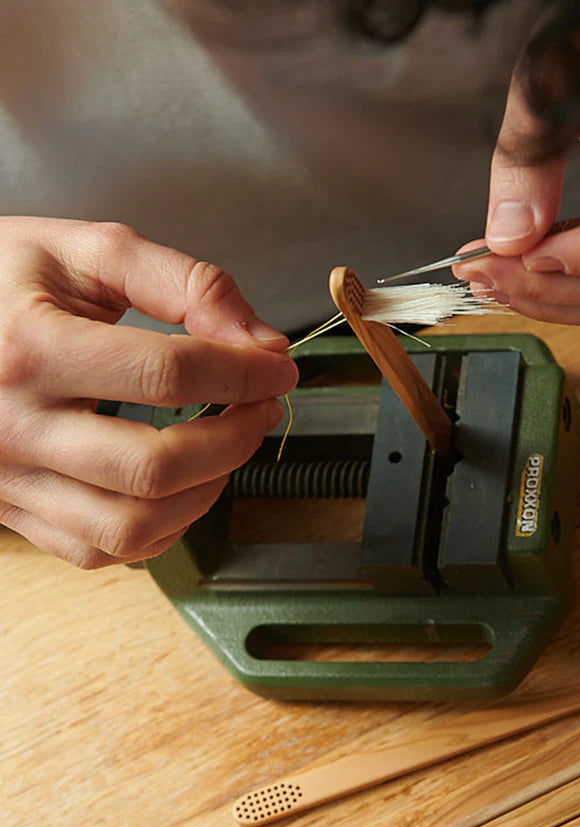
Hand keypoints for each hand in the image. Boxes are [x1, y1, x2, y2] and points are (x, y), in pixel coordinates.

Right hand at [0, 217, 297, 567]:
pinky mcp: (15, 512)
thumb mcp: (88, 251)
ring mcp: (9, 480)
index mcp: (29, 346)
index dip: (245, 373)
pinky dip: (163, 527)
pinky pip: (102, 549)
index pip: (167, 375)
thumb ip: (185, 283)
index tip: (279, 367)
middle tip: (261, 405)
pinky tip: (182, 483)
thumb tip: (262, 343)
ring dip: (207, 490)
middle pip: (156, 466)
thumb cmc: (4, 280)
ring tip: (226, 444)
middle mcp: (13, 426)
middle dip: (236, 438)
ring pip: (132, 525)